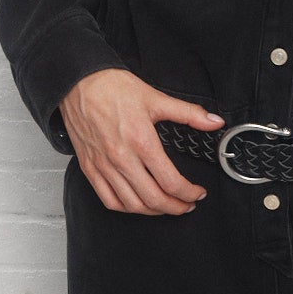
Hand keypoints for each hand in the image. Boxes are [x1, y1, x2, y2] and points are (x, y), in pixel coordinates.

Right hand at [60, 68, 224, 214]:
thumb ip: (189, 114)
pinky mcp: (89, 168)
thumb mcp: (156, 98)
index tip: (197, 193)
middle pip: (154, 199)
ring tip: (166, 206)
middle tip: (187, 205)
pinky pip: (108, 200)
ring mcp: (103, 165)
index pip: (171, 181)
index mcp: (141, 141)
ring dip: (154, 211)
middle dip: (176, 207)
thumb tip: (214, 122)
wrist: (78, 82)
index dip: (189, 193)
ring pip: (132, 204)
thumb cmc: (112, 88)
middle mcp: (121, 158)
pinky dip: (126, 208)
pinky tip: (137, 204)